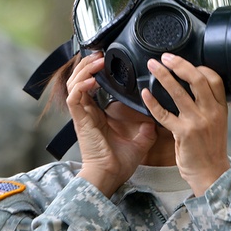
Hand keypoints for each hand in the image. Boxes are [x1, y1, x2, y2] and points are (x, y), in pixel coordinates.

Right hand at [69, 52, 156, 195]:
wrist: (110, 176)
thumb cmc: (119, 163)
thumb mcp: (140, 142)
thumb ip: (146, 128)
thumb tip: (156, 119)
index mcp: (98, 114)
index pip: (91, 85)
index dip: (95, 70)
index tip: (107, 60)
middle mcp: (87, 111)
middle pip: (79, 79)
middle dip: (88, 64)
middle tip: (101, 54)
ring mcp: (82, 115)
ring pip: (74, 83)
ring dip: (85, 70)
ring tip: (97, 61)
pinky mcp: (79, 120)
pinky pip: (74, 97)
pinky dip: (82, 86)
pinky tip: (92, 80)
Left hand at [142, 53, 230, 195]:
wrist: (211, 174)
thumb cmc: (210, 150)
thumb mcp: (217, 124)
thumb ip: (209, 106)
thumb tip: (195, 89)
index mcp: (220, 108)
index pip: (214, 79)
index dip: (200, 67)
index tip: (185, 62)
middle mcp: (211, 112)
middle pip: (197, 79)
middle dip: (180, 64)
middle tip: (166, 56)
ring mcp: (197, 122)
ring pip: (179, 92)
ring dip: (163, 76)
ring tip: (153, 66)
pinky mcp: (183, 133)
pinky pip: (164, 114)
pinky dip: (153, 102)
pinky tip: (145, 94)